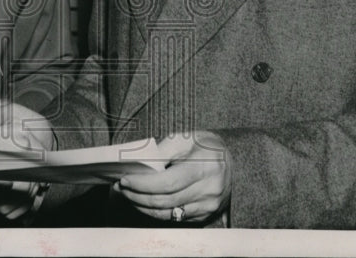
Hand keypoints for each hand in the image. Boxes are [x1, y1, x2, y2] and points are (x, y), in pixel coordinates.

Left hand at [115, 130, 230, 223]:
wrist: (235, 162)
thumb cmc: (207, 146)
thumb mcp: (187, 138)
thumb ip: (164, 149)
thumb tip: (139, 163)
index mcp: (205, 167)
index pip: (168, 183)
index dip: (144, 185)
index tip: (125, 180)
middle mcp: (209, 190)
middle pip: (165, 201)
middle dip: (137, 196)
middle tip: (121, 188)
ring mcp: (208, 206)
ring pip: (168, 214)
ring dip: (143, 206)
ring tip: (128, 195)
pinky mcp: (205, 216)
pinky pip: (175, 218)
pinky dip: (155, 212)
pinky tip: (144, 202)